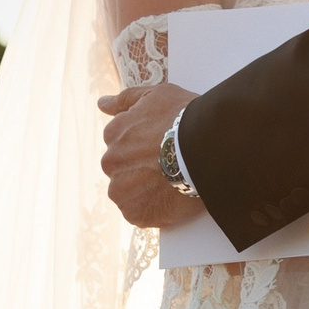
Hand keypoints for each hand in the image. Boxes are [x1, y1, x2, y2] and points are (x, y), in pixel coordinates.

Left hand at [98, 83, 200, 228]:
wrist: (206, 148)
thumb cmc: (185, 118)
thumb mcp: (157, 95)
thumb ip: (126, 100)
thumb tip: (102, 104)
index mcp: (114, 134)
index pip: (122, 144)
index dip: (144, 147)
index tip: (161, 148)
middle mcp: (111, 162)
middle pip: (124, 169)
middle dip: (142, 169)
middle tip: (168, 166)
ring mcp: (121, 190)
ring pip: (130, 192)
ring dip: (146, 190)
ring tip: (171, 184)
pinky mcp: (135, 212)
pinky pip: (140, 213)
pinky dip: (153, 209)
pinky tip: (171, 198)